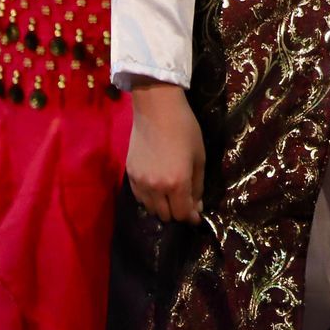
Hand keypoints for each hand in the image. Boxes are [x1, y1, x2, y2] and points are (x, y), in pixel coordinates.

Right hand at [127, 80, 204, 223]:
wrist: (157, 111)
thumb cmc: (185, 130)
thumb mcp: (199, 157)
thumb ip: (198, 186)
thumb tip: (197, 207)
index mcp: (176, 183)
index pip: (182, 214)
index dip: (191, 218)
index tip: (197, 216)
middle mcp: (156, 188)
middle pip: (166, 215)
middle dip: (178, 213)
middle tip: (185, 203)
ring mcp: (140, 183)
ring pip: (151, 209)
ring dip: (163, 207)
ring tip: (171, 197)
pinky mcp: (129, 176)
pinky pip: (140, 198)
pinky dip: (149, 199)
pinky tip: (157, 189)